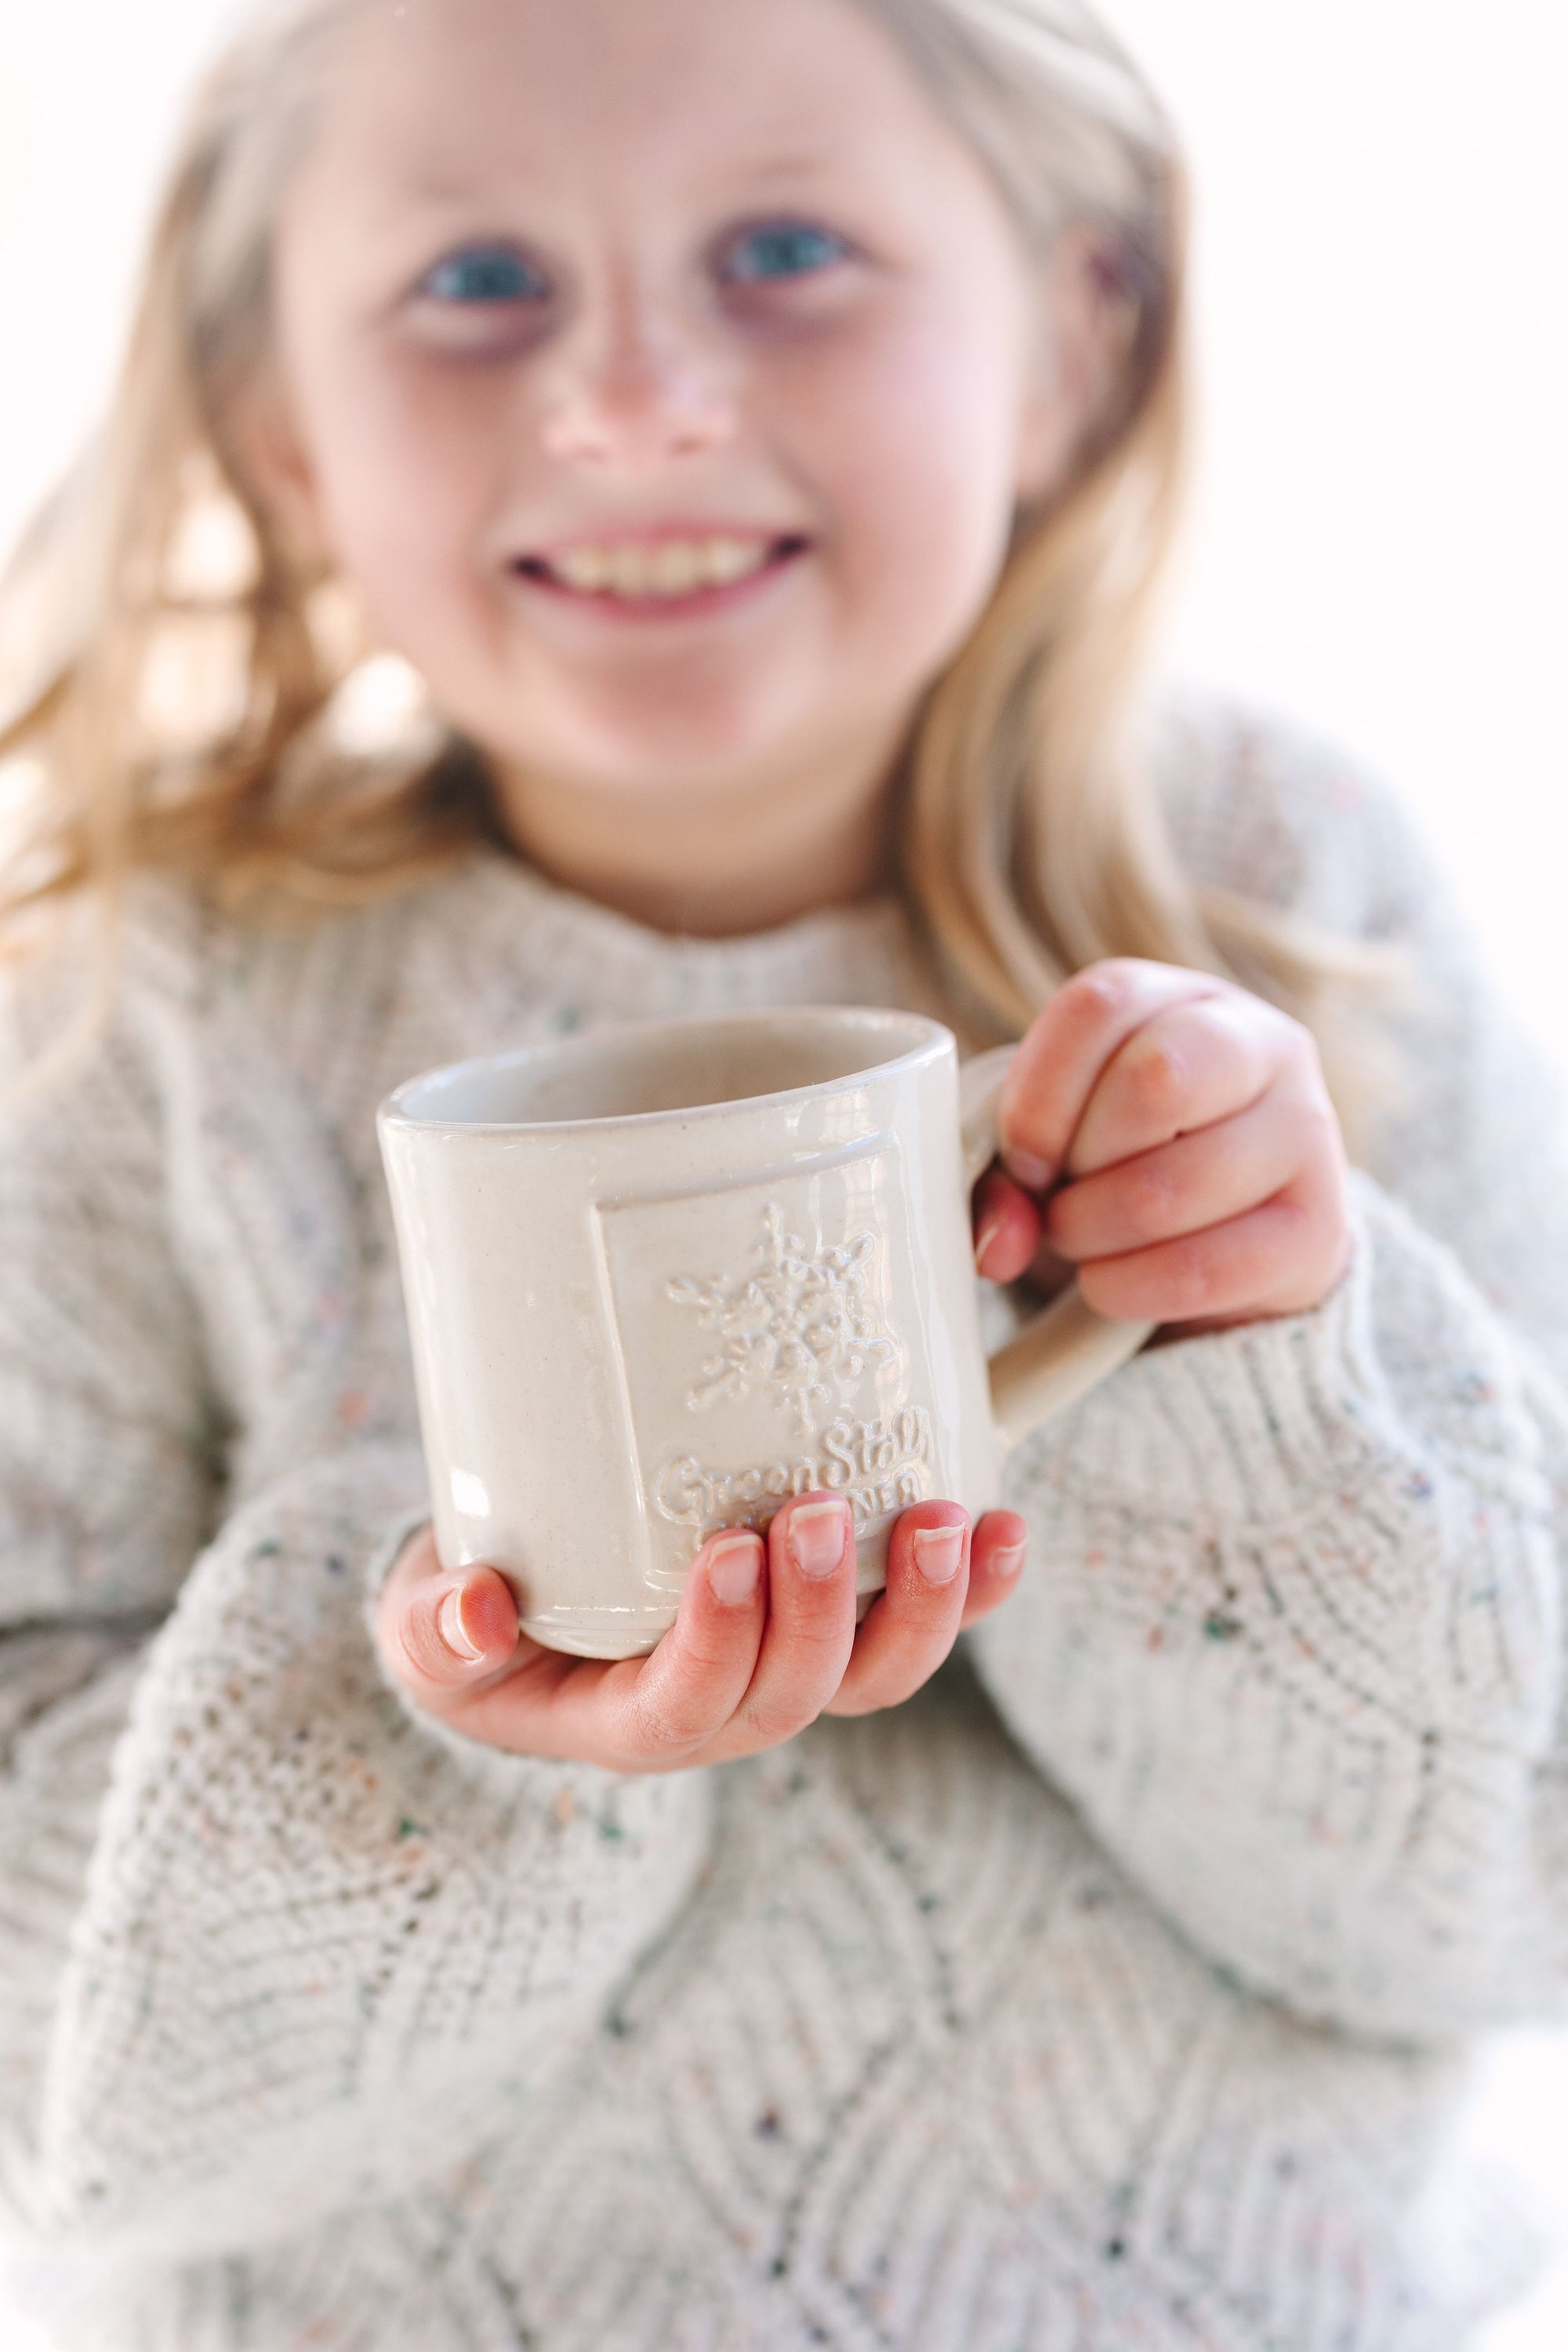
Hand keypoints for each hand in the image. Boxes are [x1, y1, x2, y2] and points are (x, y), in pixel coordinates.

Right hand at [375, 1491, 1027, 1769]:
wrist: (521, 1612)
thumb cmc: (476, 1619)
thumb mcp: (428, 1632)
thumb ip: (437, 1629)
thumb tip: (472, 1616)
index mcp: (631, 1723)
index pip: (686, 1710)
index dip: (718, 1643)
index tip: (726, 1553)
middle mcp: (728, 1710)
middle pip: (802, 1693)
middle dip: (822, 1608)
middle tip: (816, 1508)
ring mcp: (791, 1668)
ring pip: (877, 1673)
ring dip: (924, 1605)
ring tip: (948, 1520)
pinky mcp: (834, 1617)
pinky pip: (917, 1623)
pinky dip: (972, 1587)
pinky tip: (1005, 1528)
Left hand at [971, 959, 1349, 1333]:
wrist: (1230, 1241)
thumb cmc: (1121, 1164)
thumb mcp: (1054, 1142)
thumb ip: (1002, 1177)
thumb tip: (999, 1242)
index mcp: (1182, 997)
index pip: (1101, 1005)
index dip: (1039, 1093)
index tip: (1021, 1156)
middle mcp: (1262, 1044)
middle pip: (1150, 1080)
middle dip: (1078, 1161)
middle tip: (1059, 1199)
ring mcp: (1305, 1132)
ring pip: (1168, 1187)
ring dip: (1092, 1234)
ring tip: (1083, 1241)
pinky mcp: (1318, 1229)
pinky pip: (1201, 1269)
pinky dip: (1128, 1288)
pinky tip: (1111, 1284)